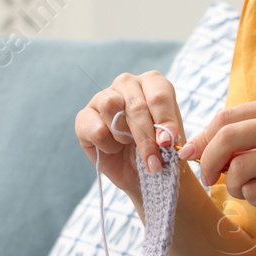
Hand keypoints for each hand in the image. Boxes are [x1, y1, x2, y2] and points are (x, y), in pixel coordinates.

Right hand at [74, 70, 188, 199]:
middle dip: (146, 138)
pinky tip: (112, 147)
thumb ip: (171, 137)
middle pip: (136, 105)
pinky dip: (107, 145)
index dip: (165, 120)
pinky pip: (97, 129)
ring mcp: (103, 96)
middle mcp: (127, 83)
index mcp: (153, 83)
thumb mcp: (170, 144)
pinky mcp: (84, 116)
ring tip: (128, 143)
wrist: (136, 172)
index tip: (168, 142)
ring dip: (123, 134)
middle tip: (153, 161)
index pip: (159, 95)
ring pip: (111, 107)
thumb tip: (165, 139)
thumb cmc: (156, 151)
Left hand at [179, 94, 255, 219]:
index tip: (191, 155)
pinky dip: (255, 200)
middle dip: (207, 163)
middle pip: (226, 139)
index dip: (202, 138)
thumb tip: (202, 149)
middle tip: (208, 179)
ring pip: (239, 171)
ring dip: (234, 188)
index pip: (227, 117)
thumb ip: (255, 134)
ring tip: (247, 191)